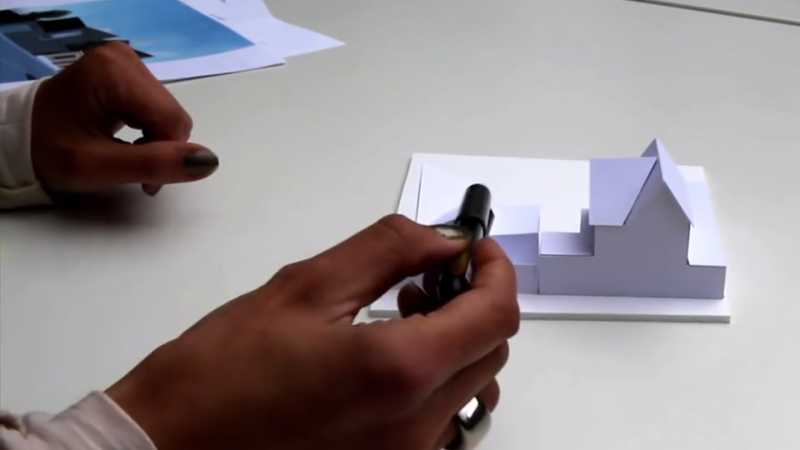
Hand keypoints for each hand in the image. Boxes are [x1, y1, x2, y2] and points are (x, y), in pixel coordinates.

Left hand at [31, 42, 217, 196]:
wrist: (17, 139)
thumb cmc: (48, 153)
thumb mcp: (96, 167)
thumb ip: (152, 164)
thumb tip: (208, 161)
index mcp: (113, 71)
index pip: (171, 120)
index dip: (166, 156)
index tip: (142, 182)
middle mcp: (123, 57)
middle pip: (171, 115)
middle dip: (159, 147)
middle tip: (128, 169)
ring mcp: (125, 61)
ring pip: (169, 113)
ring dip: (155, 141)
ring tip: (123, 154)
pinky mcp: (127, 70)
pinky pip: (158, 106)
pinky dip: (149, 130)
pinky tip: (127, 139)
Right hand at [107, 215, 518, 449]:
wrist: (171, 445)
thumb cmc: (221, 371)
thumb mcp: (306, 287)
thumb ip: (389, 251)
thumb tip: (444, 239)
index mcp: (400, 372)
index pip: (495, 314)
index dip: (495, 270)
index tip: (473, 249)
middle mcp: (416, 425)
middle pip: (492, 351)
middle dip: (473, 302)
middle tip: (424, 277)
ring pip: (473, 389)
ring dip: (457, 343)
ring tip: (403, 317)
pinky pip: (442, 421)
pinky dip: (436, 381)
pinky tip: (389, 362)